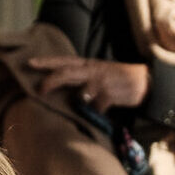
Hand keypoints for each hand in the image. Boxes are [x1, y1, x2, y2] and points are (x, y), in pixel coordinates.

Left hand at [29, 55, 148, 110]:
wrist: (145, 82)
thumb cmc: (118, 80)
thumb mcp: (98, 73)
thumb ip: (81, 78)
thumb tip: (61, 87)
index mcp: (87, 64)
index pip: (63, 60)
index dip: (46, 62)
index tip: (29, 63)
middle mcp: (93, 70)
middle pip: (67, 72)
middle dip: (51, 80)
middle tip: (39, 90)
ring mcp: (103, 81)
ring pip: (83, 90)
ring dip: (79, 99)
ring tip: (80, 105)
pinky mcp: (113, 93)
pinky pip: (98, 105)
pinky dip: (95, 111)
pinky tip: (98, 114)